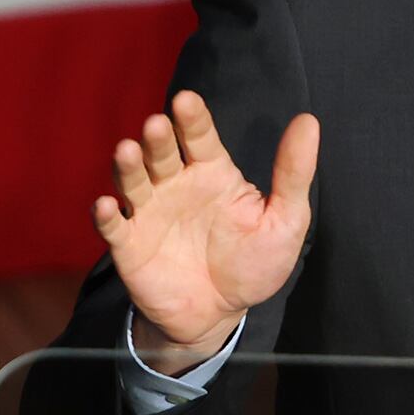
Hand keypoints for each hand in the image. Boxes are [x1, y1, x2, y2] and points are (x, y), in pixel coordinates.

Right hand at [94, 92, 320, 371]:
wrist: (221, 315)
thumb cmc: (253, 263)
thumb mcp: (285, 220)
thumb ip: (293, 173)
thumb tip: (308, 121)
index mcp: (212, 173)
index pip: (199, 137)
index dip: (192, 118)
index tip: (187, 100)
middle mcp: (175, 185)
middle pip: (161, 153)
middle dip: (157, 138)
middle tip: (157, 124)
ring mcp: (149, 213)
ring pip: (133, 181)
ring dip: (128, 166)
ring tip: (127, 150)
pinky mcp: (129, 245)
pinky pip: (113, 226)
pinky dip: (105, 216)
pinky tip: (105, 205)